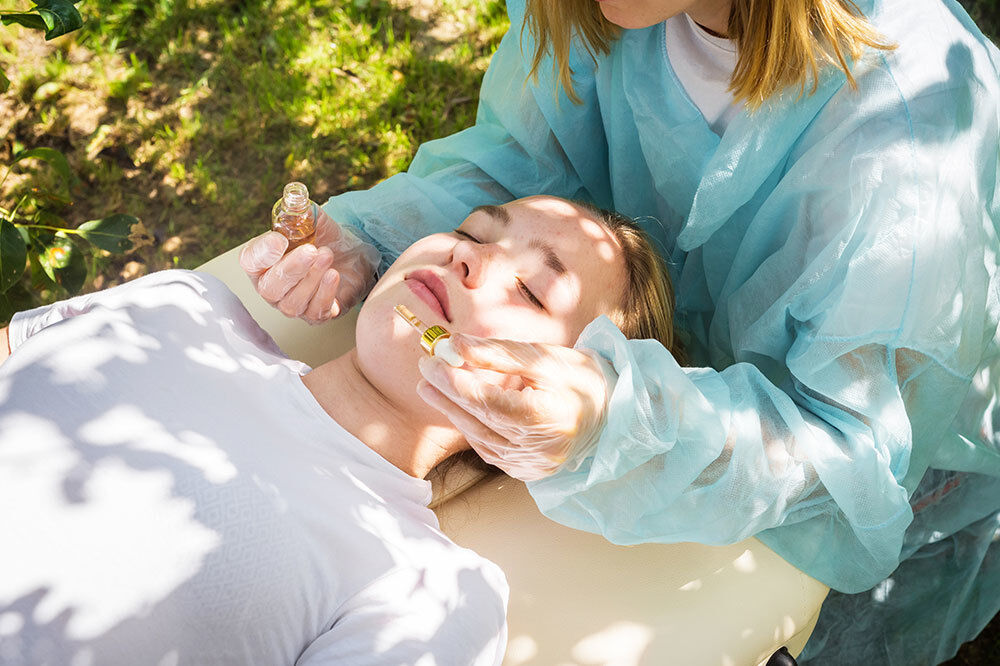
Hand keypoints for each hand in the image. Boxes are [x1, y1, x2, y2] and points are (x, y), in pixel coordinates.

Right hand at [239, 206, 380, 323]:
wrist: (352, 256)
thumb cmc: (324, 239)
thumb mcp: (312, 220)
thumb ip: (300, 209)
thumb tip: (295, 195)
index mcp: (262, 262)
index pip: (250, 261)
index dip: (262, 253)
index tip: (279, 240)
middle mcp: (272, 287)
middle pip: (270, 287)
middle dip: (291, 268)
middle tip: (312, 250)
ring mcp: (293, 304)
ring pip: (293, 301)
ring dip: (312, 278)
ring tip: (327, 256)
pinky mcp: (316, 315)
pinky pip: (315, 312)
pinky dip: (325, 294)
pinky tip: (334, 275)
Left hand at [416, 334, 612, 480]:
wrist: (614, 414)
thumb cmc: (582, 379)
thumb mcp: (544, 358)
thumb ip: (499, 353)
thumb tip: (455, 345)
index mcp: (547, 419)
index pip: (489, 402)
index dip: (456, 382)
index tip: (433, 360)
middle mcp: (538, 450)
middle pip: (480, 420)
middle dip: (448, 393)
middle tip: (425, 367)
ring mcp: (532, 466)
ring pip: (480, 438)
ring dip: (453, 411)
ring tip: (431, 385)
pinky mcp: (528, 472)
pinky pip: (490, 449)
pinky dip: (472, 427)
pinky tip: (460, 408)